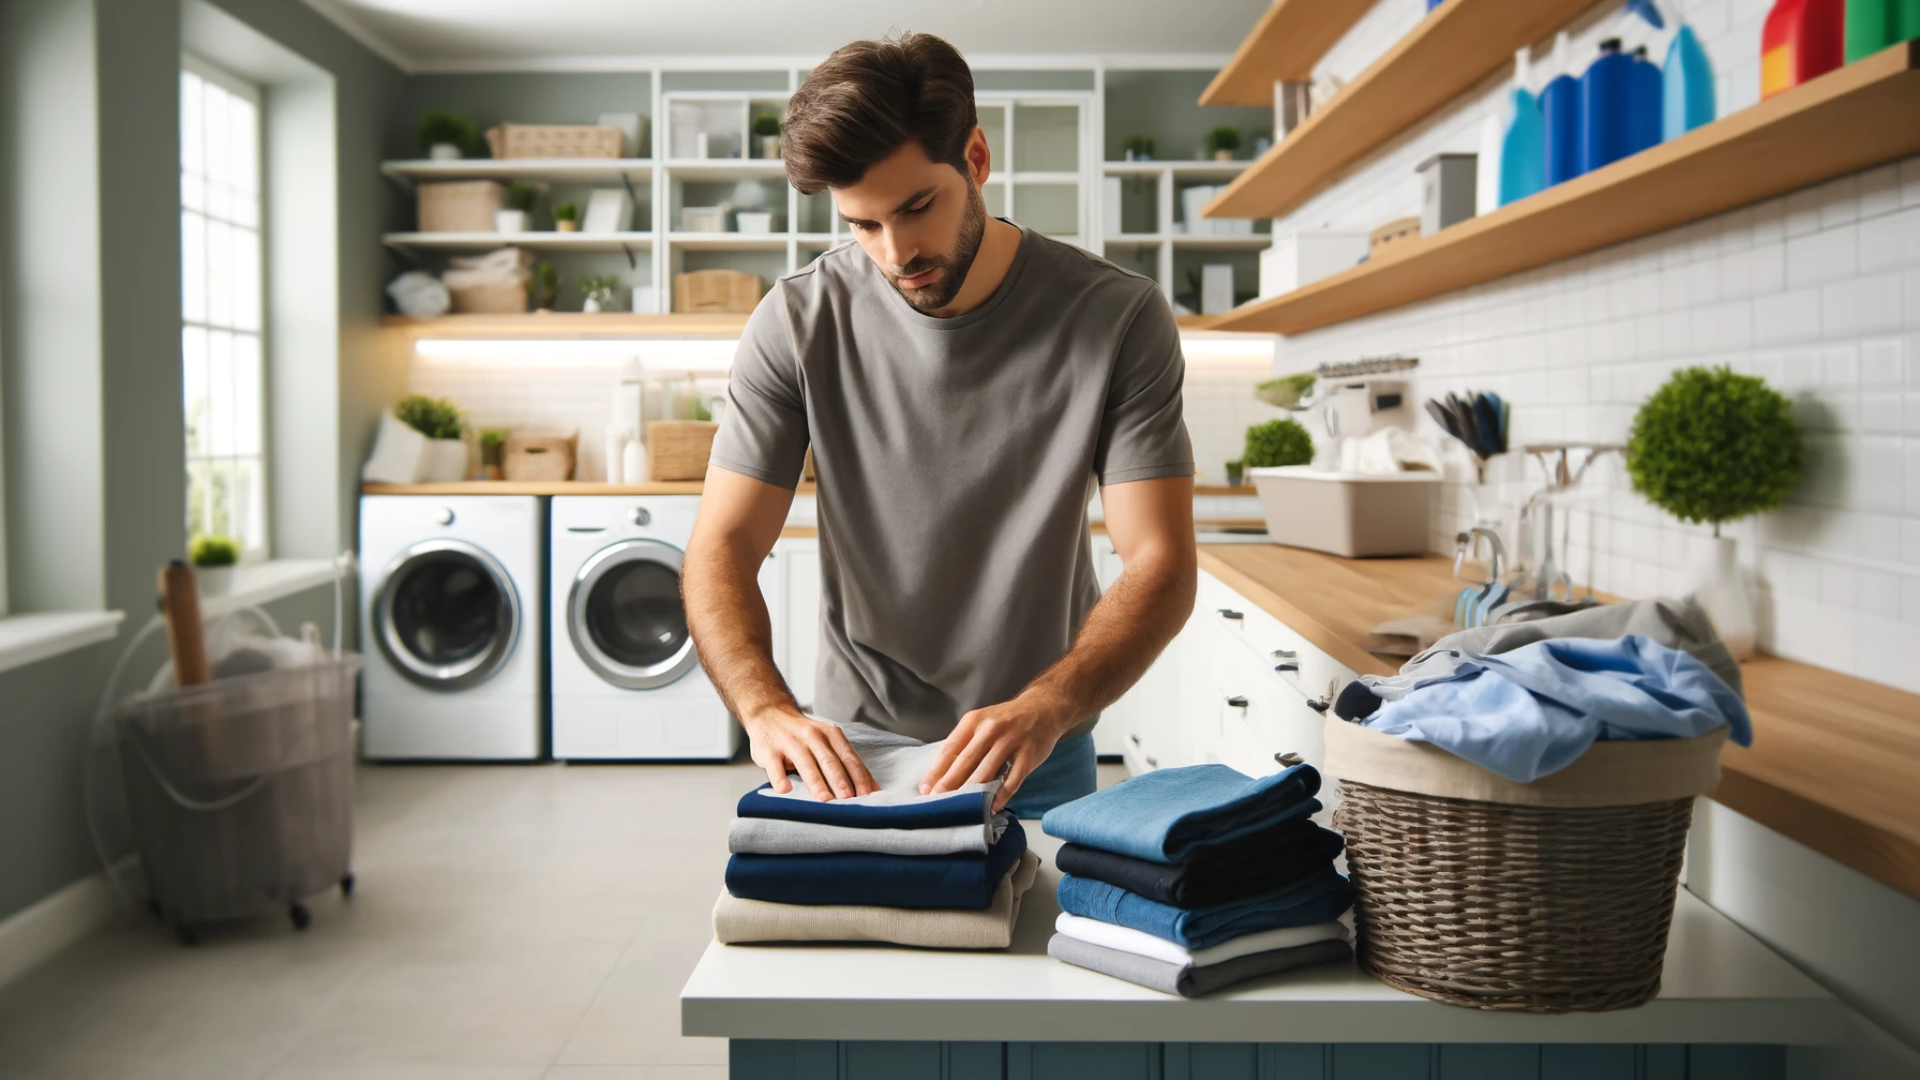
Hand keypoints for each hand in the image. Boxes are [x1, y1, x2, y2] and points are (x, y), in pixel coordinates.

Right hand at [744, 710, 876, 801]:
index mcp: (830, 734)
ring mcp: (790, 742)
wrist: (769, 713)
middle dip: (841, 781)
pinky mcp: (769, 750)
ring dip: (816, 783)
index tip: (867, 796)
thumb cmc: (803, 735)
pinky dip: (780, 778)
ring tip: (824, 799)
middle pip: (830, 761)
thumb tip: (869, 788)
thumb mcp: (826, 741)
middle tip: (849, 799)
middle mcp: (812, 736)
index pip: (849, 758)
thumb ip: (843, 761)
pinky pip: (775, 766)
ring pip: (806, 764)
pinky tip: (785, 790)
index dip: (859, 777)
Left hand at [919, 689, 1076, 813]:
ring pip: (987, 772)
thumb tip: (942, 772)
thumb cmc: (1007, 719)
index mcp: (974, 721)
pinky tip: (992, 806)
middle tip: (937, 801)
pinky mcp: (1028, 755)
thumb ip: (965, 743)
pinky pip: (1012, 779)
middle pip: (966, 761)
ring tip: (961, 808)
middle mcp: (991, 729)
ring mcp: (1011, 742)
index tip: (926, 788)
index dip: (937, 770)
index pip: (950, 748)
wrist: (1044, 708)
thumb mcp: (982, 721)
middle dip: (949, 784)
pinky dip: (1001, 795)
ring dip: (972, 793)